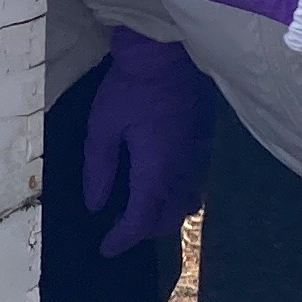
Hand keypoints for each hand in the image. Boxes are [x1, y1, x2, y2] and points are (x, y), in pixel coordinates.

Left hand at [81, 28, 216, 256]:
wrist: (170, 53)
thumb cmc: (131, 87)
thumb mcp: (103, 126)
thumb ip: (98, 169)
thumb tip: (95, 206)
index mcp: (157, 172)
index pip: (140, 221)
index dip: (121, 240)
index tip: (105, 249)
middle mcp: (183, 173)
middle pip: (166, 219)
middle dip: (142, 231)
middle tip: (118, 231)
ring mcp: (199, 160)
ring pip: (185, 205)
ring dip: (162, 215)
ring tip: (138, 211)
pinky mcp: (205, 145)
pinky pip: (195, 186)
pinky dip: (177, 197)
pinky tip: (161, 186)